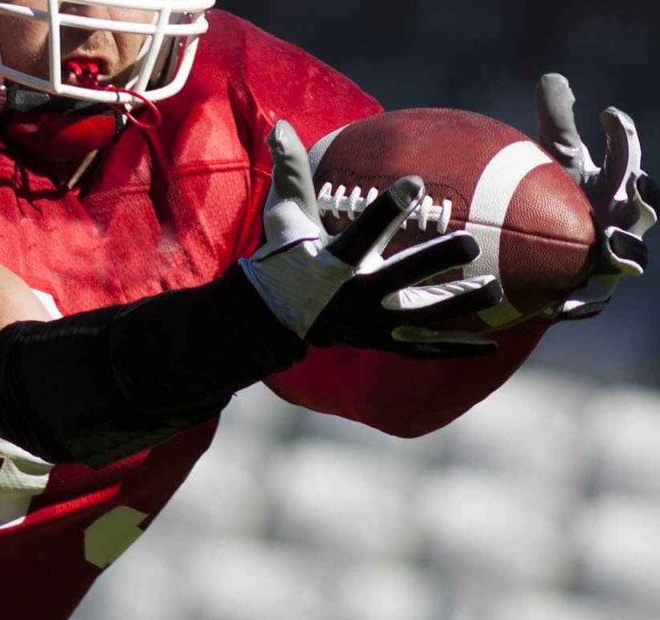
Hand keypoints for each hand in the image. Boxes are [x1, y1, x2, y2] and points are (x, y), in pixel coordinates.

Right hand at [239, 121, 502, 358]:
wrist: (272, 317)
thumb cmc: (285, 257)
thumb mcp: (284, 216)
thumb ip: (291, 171)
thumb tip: (283, 124)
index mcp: (334, 260)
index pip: (364, 231)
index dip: (389, 207)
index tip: (416, 183)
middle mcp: (354, 294)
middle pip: (401, 276)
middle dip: (436, 260)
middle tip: (472, 241)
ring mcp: (370, 323)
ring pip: (421, 316)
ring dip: (459, 304)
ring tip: (496, 287)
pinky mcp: (381, 341)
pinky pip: (423, 347)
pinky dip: (456, 348)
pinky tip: (492, 346)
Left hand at [536, 73, 656, 320]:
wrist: (542, 255)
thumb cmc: (555, 198)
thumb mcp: (553, 163)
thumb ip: (556, 124)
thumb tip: (553, 78)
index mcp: (615, 185)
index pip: (626, 156)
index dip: (622, 135)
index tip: (607, 114)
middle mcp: (623, 219)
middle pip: (646, 208)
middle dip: (645, 196)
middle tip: (633, 183)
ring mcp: (613, 257)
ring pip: (633, 257)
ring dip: (625, 250)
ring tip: (607, 243)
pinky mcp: (594, 290)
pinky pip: (594, 300)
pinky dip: (580, 302)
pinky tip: (560, 306)